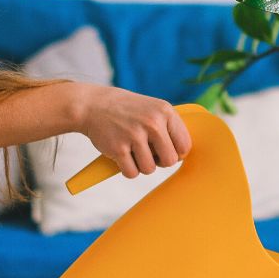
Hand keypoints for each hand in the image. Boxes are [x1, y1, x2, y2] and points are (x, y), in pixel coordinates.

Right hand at [76, 85, 192, 178]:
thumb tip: (184, 155)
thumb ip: (169, 127)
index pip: (184, 145)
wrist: (93, 105)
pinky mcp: (118, 148)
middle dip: (159, 162)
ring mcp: (135, 135)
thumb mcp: (153, 109)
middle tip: (148, 153)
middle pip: (170, 161)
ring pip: (149, 170)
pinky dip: (127, 169)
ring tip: (133, 152)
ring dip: (141, 165)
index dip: (175, 152)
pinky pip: (132, 173)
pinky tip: (122, 156)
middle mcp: (152, 122)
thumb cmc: (127, 110)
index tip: (165, 150)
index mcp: (165, 111)